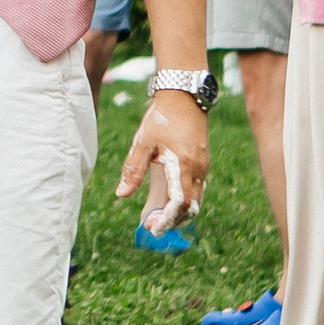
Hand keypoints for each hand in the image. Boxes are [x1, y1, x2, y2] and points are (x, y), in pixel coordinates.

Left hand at [115, 90, 211, 231]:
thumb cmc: (161, 117)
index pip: (179, 202)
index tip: (152, 228)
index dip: (166, 219)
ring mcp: (202, 166)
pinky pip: (195, 190)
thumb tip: (121, 194)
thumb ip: (133, 169)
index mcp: (184, 165)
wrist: (183, 96)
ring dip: (177, 213)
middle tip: (149, 226)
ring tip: (154, 217)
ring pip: (195, 200)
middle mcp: (198, 169)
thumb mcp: (143, 142)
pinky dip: (182, 202)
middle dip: (171, 221)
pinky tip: (164, 202)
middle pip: (190, 207)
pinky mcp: (201, 163)